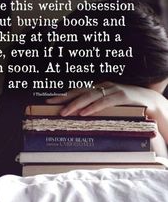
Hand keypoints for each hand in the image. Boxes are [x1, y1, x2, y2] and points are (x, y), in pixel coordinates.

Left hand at [46, 81, 162, 116]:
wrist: (150, 101)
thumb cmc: (127, 104)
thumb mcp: (109, 104)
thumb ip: (96, 106)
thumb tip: (79, 115)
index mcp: (99, 87)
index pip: (77, 91)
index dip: (63, 96)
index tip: (49, 101)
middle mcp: (103, 86)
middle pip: (80, 92)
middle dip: (64, 98)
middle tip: (50, 105)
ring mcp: (113, 89)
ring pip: (90, 96)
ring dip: (76, 104)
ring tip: (64, 112)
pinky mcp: (123, 96)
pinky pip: (105, 102)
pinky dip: (94, 107)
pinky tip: (84, 113)